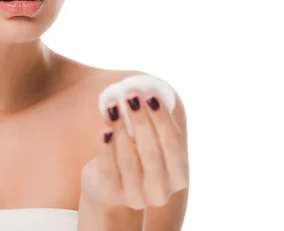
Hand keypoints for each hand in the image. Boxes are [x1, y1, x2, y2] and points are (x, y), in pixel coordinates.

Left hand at [80, 89, 188, 209]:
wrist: (109, 187)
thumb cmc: (135, 156)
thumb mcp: (149, 144)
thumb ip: (151, 124)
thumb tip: (142, 88)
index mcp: (178, 176)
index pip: (173, 145)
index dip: (162, 119)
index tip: (150, 95)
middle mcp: (160, 190)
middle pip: (152, 151)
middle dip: (141, 120)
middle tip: (130, 95)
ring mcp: (136, 196)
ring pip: (129, 158)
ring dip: (120, 128)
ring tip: (112, 105)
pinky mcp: (112, 193)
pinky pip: (108, 167)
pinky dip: (106, 146)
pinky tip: (104, 128)